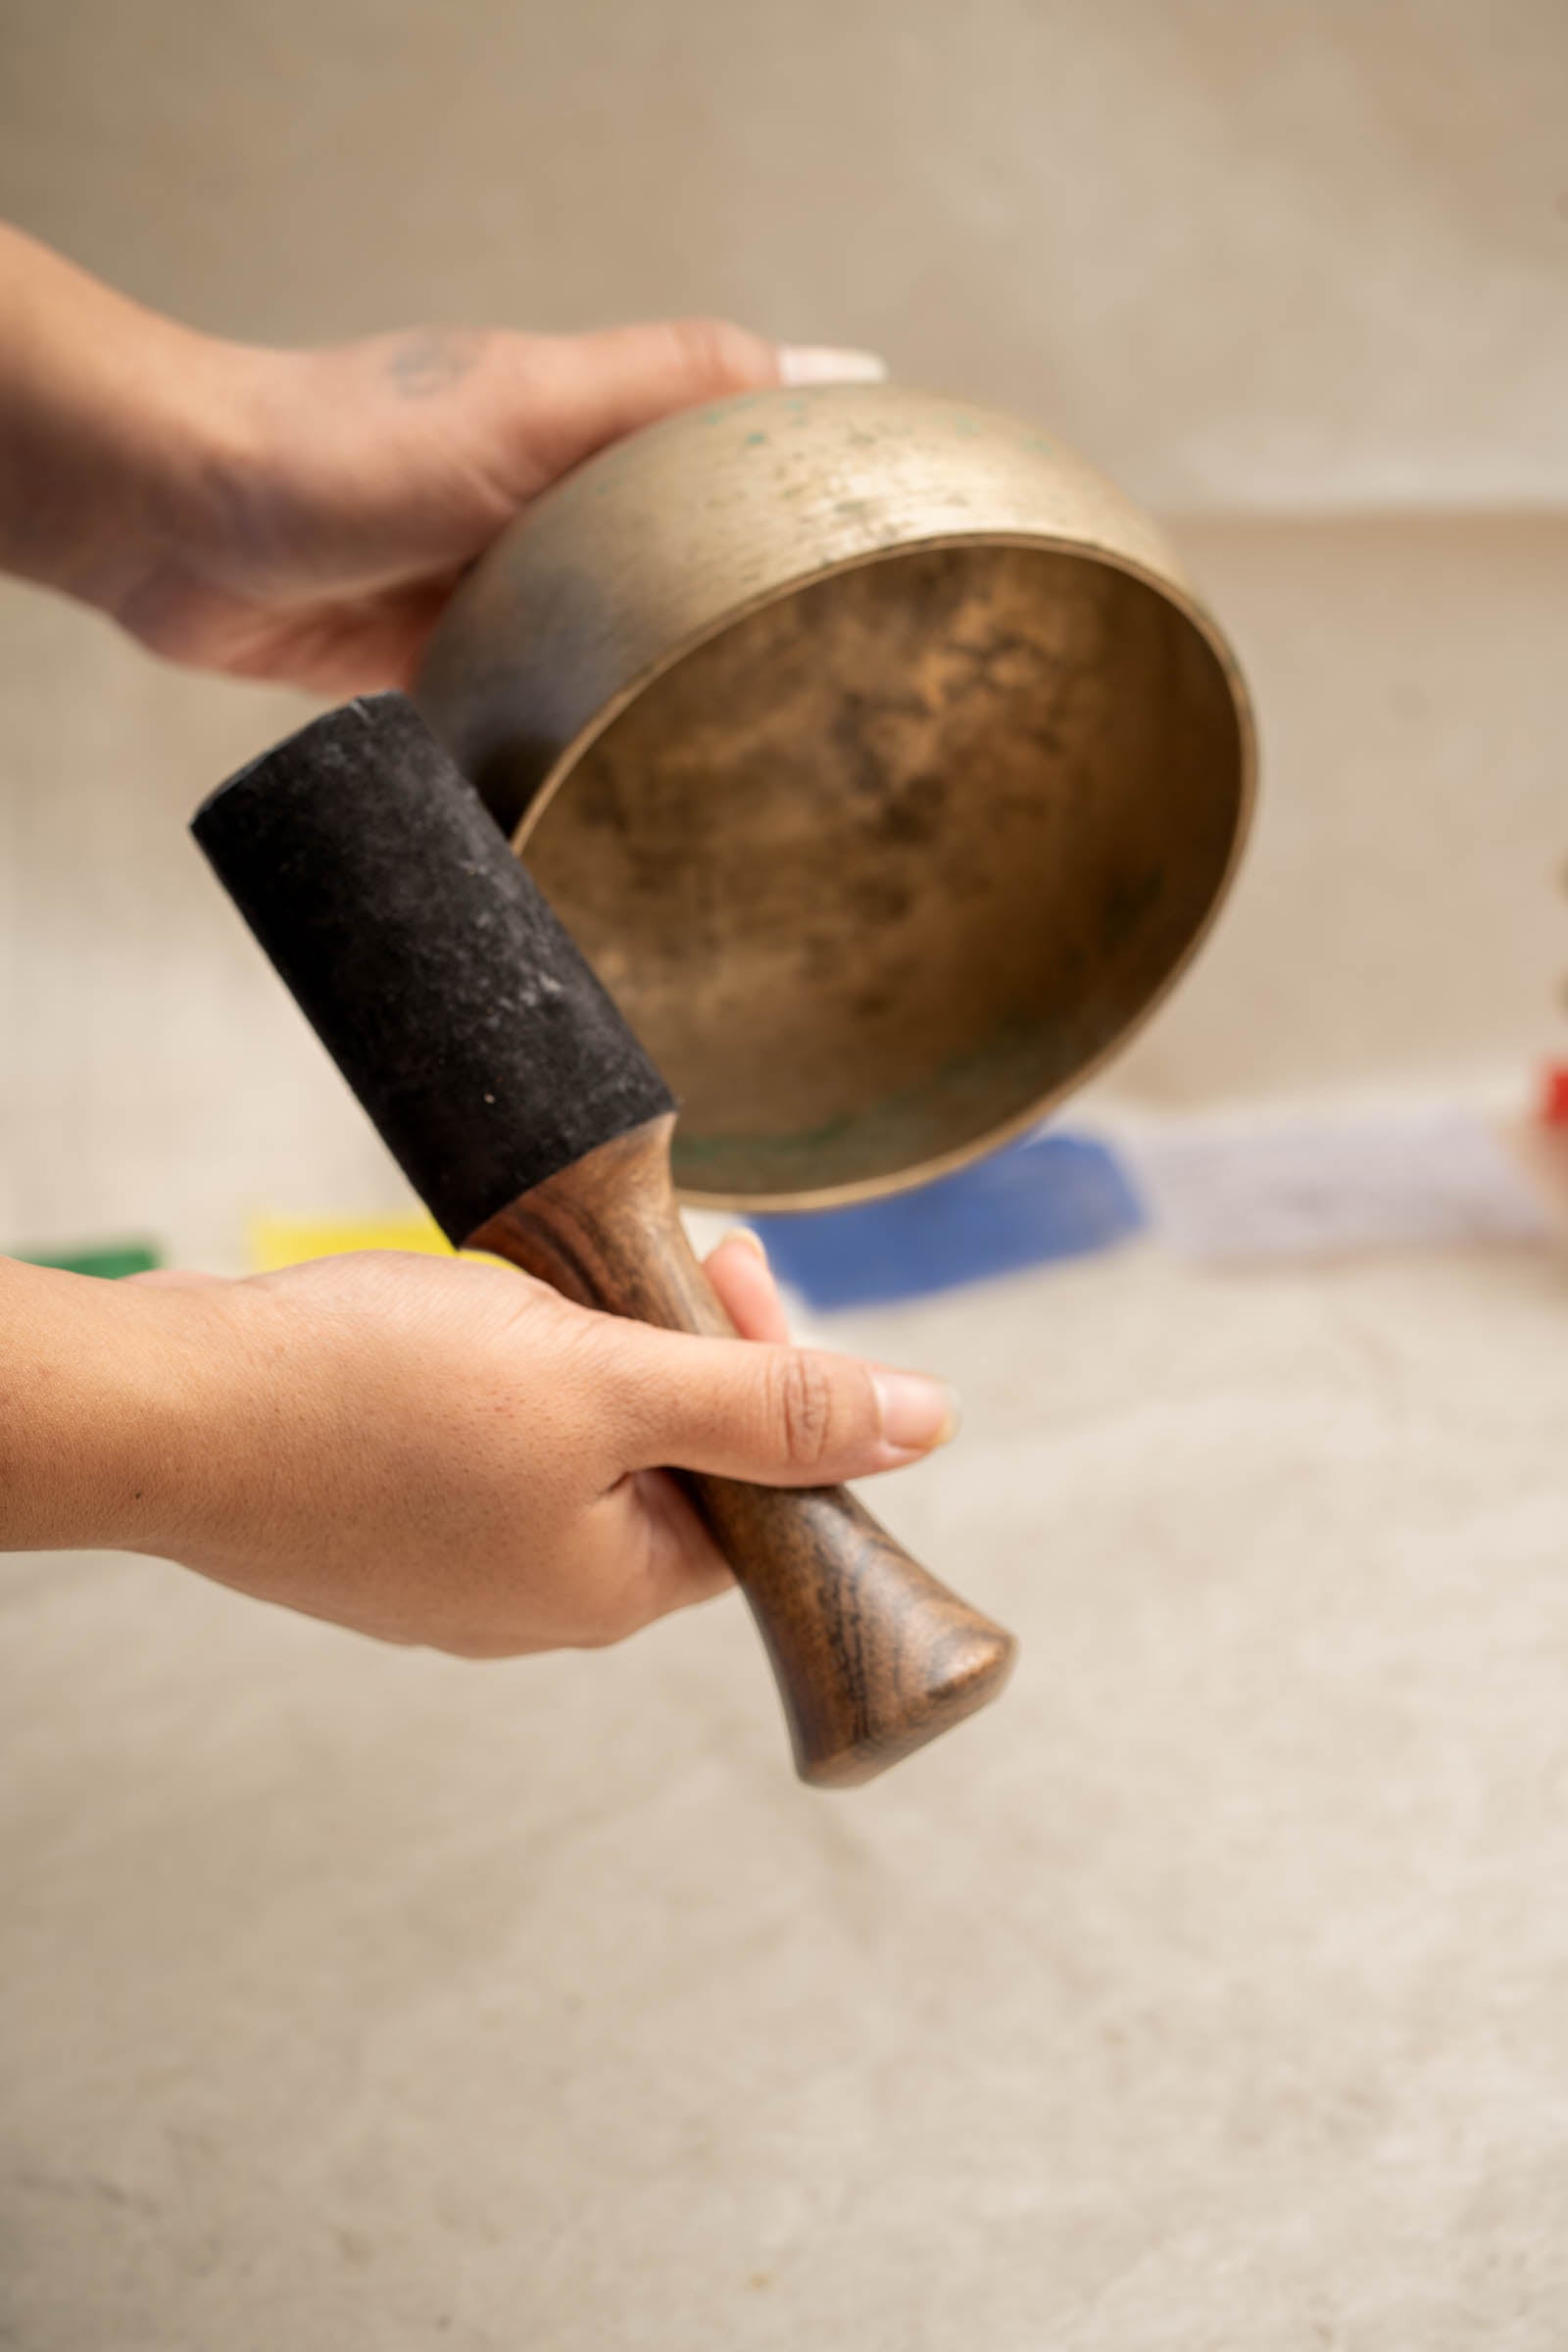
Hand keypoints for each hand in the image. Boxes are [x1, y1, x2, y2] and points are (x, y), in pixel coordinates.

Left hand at [0, 223, 883, 691]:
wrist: (180, 526)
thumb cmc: (348, 447)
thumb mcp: (530, 402)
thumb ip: (668, 386)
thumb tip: (843, 371)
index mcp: (595, 432)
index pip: (740, 457)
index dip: (816, 505)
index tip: (901, 571)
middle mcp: (559, 509)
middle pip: (688, 565)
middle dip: (756, 624)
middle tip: (854, 706)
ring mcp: (506, 592)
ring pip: (617, 651)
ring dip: (667, 701)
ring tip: (763, 774)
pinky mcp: (452, 666)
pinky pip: (537, 714)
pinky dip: (575, 747)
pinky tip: (630, 799)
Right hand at [116, 1235, 955, 1657]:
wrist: (165, 1406)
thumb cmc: (372, 1397)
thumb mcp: (605, 1380)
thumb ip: (768, 1404)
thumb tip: (928, 1423)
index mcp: (614, 1588)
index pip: (764, 1491)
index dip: (775, 1375)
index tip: (729, 1270)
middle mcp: (540, 1598)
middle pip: (678, 1462)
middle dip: (683, 1348)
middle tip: (660, 1254)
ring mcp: (455, 1566)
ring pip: (583, 1442)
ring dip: (594, 1349)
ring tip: (544, 1281)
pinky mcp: (388, 1518)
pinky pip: (493, 1442)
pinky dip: (508, 1369)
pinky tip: (465, 1317)